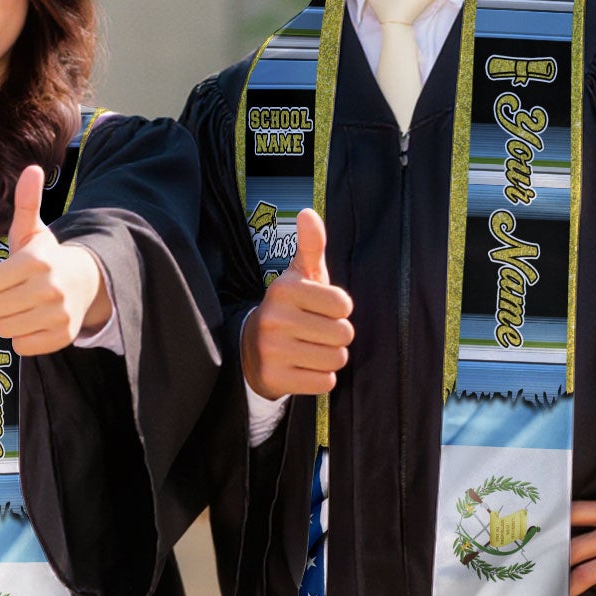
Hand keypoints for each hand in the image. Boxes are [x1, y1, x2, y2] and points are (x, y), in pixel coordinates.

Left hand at [0, 165, 108, 353]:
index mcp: (37, 261)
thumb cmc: (46, 257)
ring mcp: (58, 315)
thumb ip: (26, 202)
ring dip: (7, 320)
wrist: (84, 282)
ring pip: (4, 330)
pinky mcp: (62, 337)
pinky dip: (22, 337)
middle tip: (11, 293)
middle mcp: (50, 289)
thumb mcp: (32, 230)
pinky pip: (21, 346)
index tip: (0, 277)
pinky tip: (33, 321)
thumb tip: (32, 168)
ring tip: (21, 306)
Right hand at [241, 208, 353, 397]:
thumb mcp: (299, 276)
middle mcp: (274, 318)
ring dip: (330, 357)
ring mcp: (272, 350)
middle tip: (315, 333)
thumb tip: (308, 212)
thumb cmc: (289, 308)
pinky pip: (324, 382)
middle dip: (336, 336)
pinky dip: (319, 378)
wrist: (251, 349)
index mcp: (284, 289)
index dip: (339, 310)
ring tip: (309, 349)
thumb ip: (310, 245)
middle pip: (344, 334)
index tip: (320, 310)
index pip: (344, 305)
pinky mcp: (274, 378)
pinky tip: (302, 367)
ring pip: (336, 359)